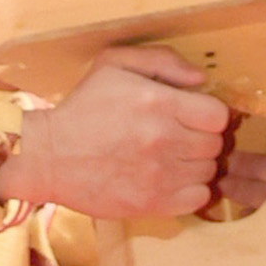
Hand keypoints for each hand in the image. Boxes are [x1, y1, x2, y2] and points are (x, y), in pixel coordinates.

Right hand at [0, 44, 230, 220]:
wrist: (47, 157)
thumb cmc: (81, 108)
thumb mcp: (113, 64)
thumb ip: (163, 61)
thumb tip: (202, 80)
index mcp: (159, 103)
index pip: (219, 115)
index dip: (209, 115)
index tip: (192, 116)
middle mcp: (164, 140)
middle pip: (215, 145)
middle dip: (201, 139)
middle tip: (179, 138)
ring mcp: (160, 176)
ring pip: (208, 172)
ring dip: (195, 165)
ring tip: (170, 158)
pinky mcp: (152, 204)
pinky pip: (198, 198)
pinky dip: (190, 190)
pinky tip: (170, 180)